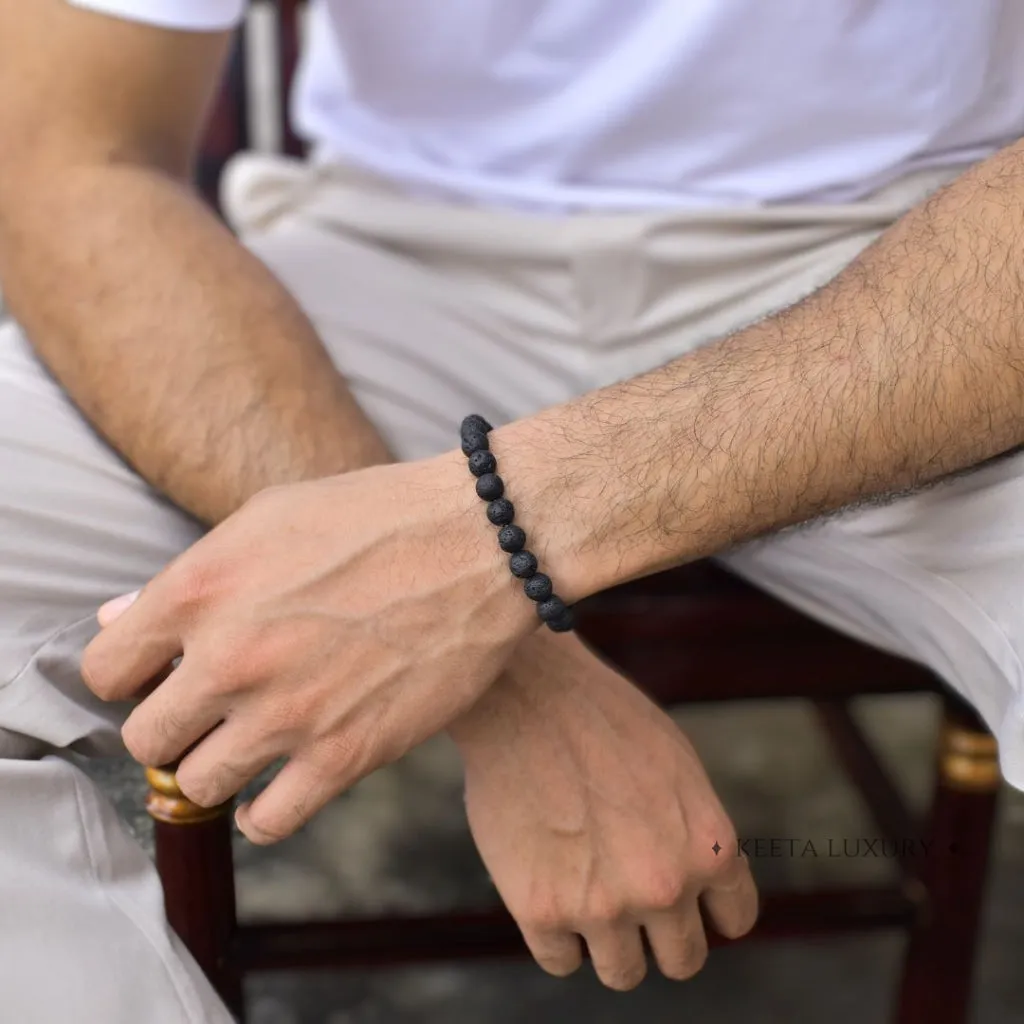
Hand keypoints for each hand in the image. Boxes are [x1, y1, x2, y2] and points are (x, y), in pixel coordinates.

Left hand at [81, 453, 535, 842]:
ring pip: (196, 785)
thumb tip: (119, 622)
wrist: (479, 542)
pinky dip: (262, 811)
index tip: (158, 675)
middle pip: (144, 738)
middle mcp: (231, 658)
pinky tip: (278, 784)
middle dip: (170, 725)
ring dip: (216, 766)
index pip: (105, 670)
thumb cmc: (377, 517)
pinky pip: (267, 822)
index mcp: (201, 590)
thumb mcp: (269, 518)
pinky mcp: (344, 754)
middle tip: (206, 711)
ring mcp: (287, 713)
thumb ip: (191, 577)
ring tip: (247, 743)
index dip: (127, 676)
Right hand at [448, 631, 757, 990]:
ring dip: (609, 943)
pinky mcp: (542, 910)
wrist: (526, 695)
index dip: (708, 909)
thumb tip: (696, 881)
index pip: (733, 919)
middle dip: (661, 937)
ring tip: (586, 894)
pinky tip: (547, 889)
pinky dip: (556, 936)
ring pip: (623, 973)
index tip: (682, 897)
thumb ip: (693, 830)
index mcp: (708, 846)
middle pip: (682, 960)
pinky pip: (561, 961)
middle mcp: (664, 885)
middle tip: (629, 899)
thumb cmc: (599, 718)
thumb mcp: (677, 765)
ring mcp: (603, 905)